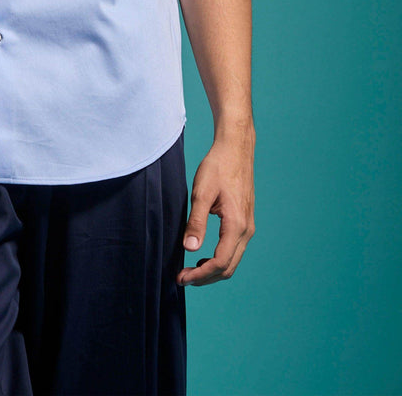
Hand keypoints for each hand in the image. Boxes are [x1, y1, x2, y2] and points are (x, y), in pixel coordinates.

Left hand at [177, 126, 254, 286]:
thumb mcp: (202, 192)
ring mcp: (248, 226)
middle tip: (182, 278)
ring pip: (232, 261)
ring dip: (212, 271)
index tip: (181, 277)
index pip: (220, 263)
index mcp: (236, 225)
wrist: (235, 149)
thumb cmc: (218, 167)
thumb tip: (190, 249)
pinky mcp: (244, 222)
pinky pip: (234, 250)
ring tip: (191, 270)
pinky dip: (219, 260)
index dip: (200, 275)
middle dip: (205, 278)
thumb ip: (196, 221)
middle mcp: (246, 230)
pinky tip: (204, 256)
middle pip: (228, 268)